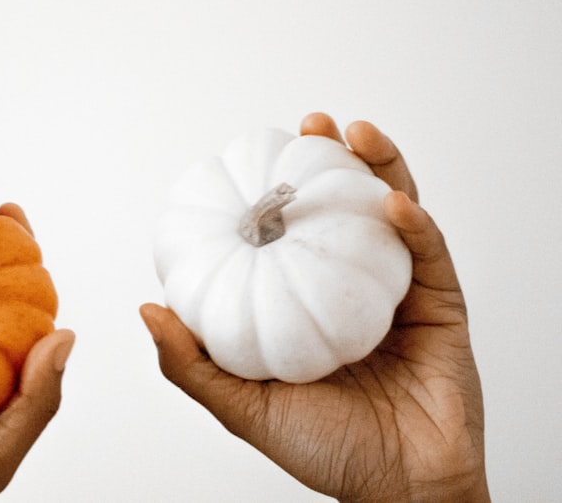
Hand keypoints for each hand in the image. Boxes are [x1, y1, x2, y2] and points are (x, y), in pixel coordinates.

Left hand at [140, 113, 488, 501]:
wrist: (401, 492)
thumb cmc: (324, 451)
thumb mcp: (244, 408)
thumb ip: (194, 365)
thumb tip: (149, 308)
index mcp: (300, 304)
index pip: (286, 234)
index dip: (273, 191)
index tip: (251, 154)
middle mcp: (344, 288)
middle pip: (339, 210)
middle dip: (328, 159)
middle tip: (310, 124)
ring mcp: (394, 291)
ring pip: (389, 215)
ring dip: (375, 168)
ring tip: (353, 134)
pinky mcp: (440, 305)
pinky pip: (428, 253)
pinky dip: (413, 222)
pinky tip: (392, 202)